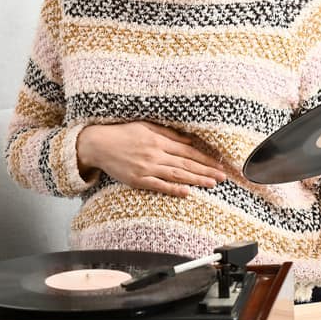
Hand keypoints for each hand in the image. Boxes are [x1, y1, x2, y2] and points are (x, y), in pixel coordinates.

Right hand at [77, 121, 227, 198]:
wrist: (98, 144)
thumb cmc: (122, 133)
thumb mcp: (147, 126)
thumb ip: (169, 134)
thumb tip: (189, 141)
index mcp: (159, 140)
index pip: (188, 151)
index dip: (204, 158)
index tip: (218, 163)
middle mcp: (155, 154)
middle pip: (186, 164)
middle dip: (206, 171)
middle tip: (222, 177)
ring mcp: (147, 168)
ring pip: (176, 175)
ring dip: (196, 180)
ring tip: (212, 184)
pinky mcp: (137, 179)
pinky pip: (159, 186)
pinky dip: (173, 189)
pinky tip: (187, 192)